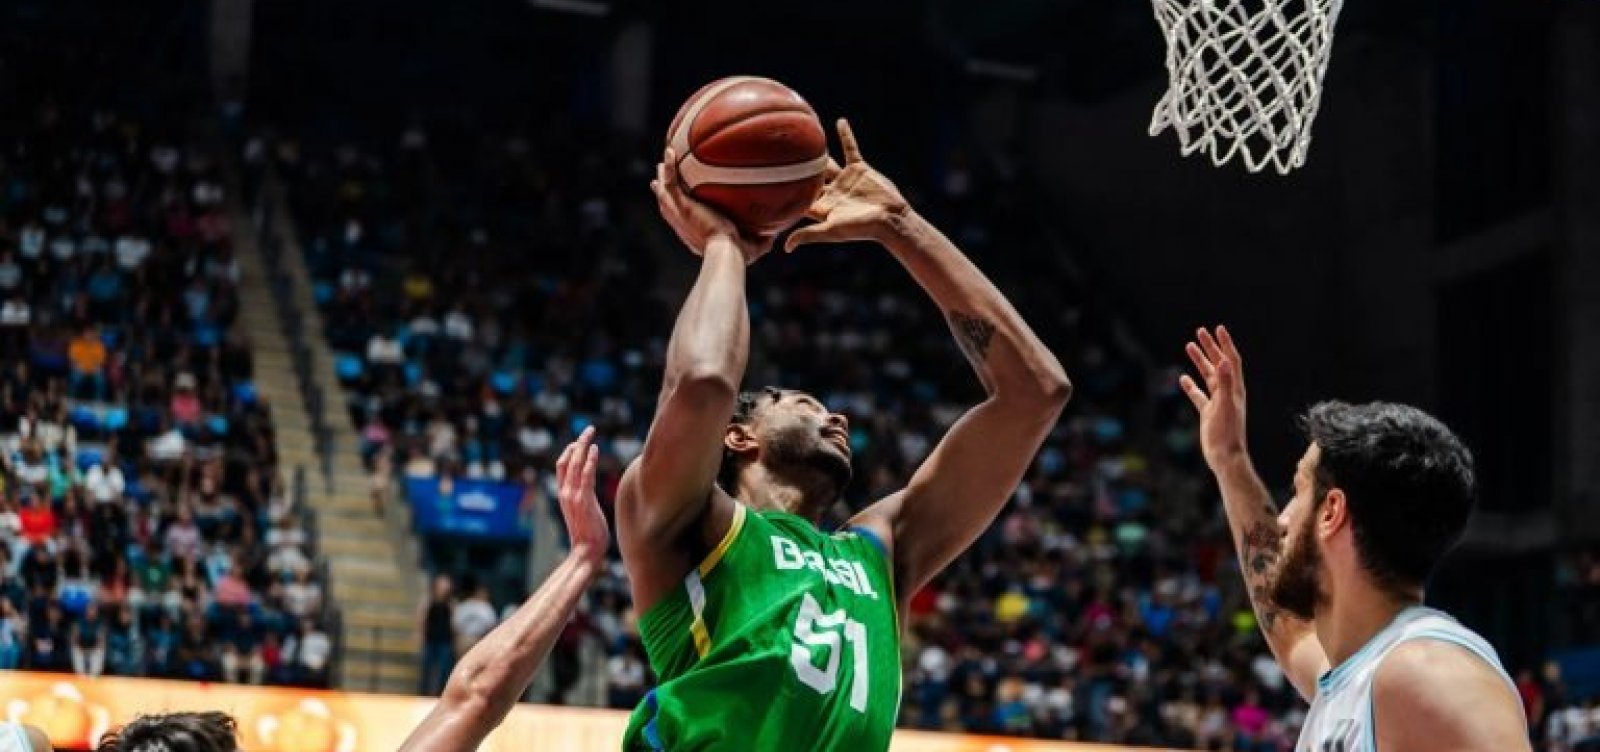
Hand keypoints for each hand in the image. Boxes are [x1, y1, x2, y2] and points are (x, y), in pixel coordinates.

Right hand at [555, 426, 608, 564]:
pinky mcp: (584, 500)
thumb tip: (588, 493)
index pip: (561, 466)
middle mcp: (565, 492)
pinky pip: (586, 475)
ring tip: (590, 432)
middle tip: (588, 429)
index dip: (569, 451)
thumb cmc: (588, 535)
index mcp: (563, 494)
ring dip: (583, 445)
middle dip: (577, 442)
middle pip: (566, 459)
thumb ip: (582, 500)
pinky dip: (589, 460)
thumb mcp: (582, 512)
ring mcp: (573, 495)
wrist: (586, 551)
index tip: (581, 441)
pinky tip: (595, 449)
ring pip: (574, 463)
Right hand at [650, 148, 771, 264]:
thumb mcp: (752, 247)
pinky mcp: (680, 205)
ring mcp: (678, 213)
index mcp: (694, 231)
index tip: (682, 202)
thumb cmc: (738, 255)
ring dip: (663, 177)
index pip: (684, 219)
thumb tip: (775, 237)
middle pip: (668, 204)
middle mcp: (681, 223)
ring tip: (661, 164)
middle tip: (660, 180)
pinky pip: (670, 181)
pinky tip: (670, 151)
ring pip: (664, 191)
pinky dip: (669, 167)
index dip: (681, 211)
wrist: (726, 251)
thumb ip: (763, 240)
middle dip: (664, 192)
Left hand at [784, 119, 909, 252]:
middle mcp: (831, 192)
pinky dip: (846, 135)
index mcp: (822, 207)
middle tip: (778, 153)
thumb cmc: (861, 228)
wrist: (890, 219)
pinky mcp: (859, 169)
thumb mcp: (831, 230)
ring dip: (817, 151)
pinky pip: (851, 149)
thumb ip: (808, 235)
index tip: (767, 181)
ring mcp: (845, 179)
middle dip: (796, 169)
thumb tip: (786, 248)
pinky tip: (840, 122)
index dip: (784, 192)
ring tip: (804, 135)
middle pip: (809, 178)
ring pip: (827, 162)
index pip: (798, 199)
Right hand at [1178, 326, 1249, 470]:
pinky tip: (1183, 378)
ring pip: (1207, 376)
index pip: (1231, 361)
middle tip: (1200, 331)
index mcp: (1235, 389)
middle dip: (1210, 347)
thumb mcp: (1225, 406)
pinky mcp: (1208, 413)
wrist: (1225, 457)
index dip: (1225, 344)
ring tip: (1189, 346)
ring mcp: (1217, 402)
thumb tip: (1224, 362)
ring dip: (1199, 361)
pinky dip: (1191, 385)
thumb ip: (1226, 384)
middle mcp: (1228, 392)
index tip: (1218, 329)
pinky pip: (1198, 395)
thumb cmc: (1228, 434)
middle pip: (1219, 364)